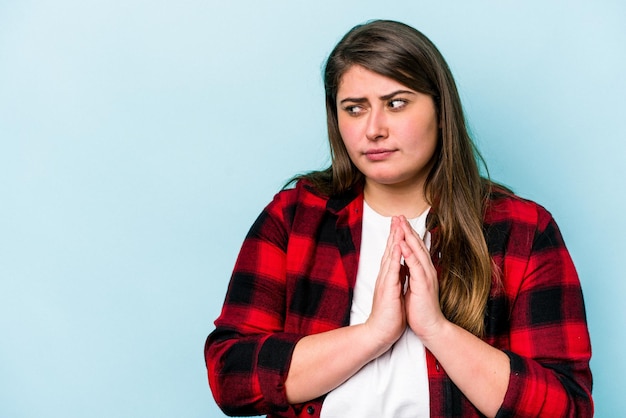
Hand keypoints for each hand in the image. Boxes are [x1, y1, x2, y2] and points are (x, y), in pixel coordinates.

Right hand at [364, 217, 406, 352]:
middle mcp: (385, 276)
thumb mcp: (396, 293)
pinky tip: (397, 246)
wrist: (380, 332)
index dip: (396, 239)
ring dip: (394, 239)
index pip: (393, 254)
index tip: (400, 225)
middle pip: (389, 250)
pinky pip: (392, 269)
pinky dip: (395, 256)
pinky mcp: (388, 289)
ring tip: (397, 225)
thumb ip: (397, 279)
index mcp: (389, 277)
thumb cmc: (389, 315)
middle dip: (394, 233)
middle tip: (397, 217)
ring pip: (390, 256)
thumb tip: (402, 269)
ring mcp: (385, 281)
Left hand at [397, 216, 446, 340]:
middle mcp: (426, 270)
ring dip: (408, 236)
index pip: (415, 248)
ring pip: (417, 252)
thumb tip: (406, 263)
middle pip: (417, 245)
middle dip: (407, 229)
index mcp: (423, 270)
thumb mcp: (413, 286)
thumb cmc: (420, 309)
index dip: (407, 234)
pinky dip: (409, 254)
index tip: (399, 221)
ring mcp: (426, 276)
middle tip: (399, 215)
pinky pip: (415, 266)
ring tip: (400, 223)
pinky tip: (402, 244)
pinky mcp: (423, 284)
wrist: (429, 326)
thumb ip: (411, 273)